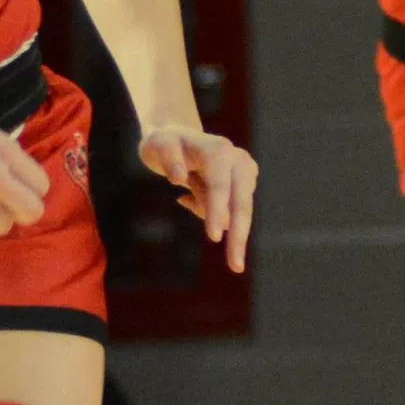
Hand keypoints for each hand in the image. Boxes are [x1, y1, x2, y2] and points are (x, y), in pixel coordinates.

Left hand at [137, 124, 257, 271]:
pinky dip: (212, 215)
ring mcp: (246, 174)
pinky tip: (188, 195)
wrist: (179, 138)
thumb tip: (179, 179)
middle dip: (238, 236)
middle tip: (235, 266)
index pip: (220, 186)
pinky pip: (230, 212)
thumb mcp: (158, 145)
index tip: (213, 238)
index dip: (218, 211)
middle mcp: (239, 162)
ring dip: (224, 228)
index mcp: (219, 151)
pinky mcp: (245, 186)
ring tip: (185, 195)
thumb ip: (168, 159)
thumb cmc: (165, 143)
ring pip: (240, 211)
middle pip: (241, 204)